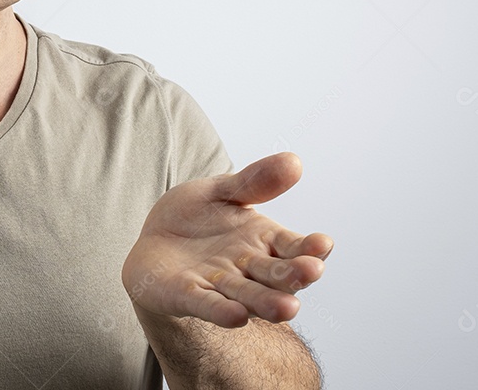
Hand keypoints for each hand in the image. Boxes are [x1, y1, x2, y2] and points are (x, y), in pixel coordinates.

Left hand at [122, 152, 331, 328]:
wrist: (154, 240)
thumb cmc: (196, 217)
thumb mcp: (222, 190)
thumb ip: (255, 182)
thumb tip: (293, 161)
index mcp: (263, 240)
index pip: (293, 247)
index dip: (310, 247)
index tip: (323, 243)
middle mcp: (249, 268)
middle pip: (277, 276)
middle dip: (294, 275)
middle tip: (312, 271)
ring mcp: (220, 286)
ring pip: (249, 296)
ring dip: (267, 302)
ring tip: (288, 309)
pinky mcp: (188, 297)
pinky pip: (207, 305)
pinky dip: (221, 311)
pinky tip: (235, 316)